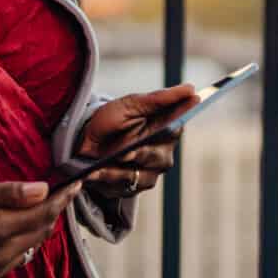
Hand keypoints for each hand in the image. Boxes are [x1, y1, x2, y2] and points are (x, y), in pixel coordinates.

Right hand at [0, 181, 81, 277]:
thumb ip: (8, 194)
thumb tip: (43, 189)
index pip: (42, 214)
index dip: (62, 199)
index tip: (75, 185)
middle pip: (41, 232)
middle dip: (52, 211)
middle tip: (59, 192)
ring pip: (30, 247)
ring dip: (37, 228)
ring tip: (35, 207)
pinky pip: (14, 259)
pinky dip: (19, 242)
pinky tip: (10, 228)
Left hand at [75, 83, 196, 199]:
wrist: (86, 139)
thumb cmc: (113, 119)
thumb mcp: (132, 104)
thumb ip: (160, 98)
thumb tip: (191, 89)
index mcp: (167, 130)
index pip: (175, 128)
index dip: (169, 129)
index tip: (164, 128)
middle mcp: (162, 154)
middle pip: (157, 158)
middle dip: (138, 154)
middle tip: (123, 154)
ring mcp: (149, 173)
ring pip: (138, 176)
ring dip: (116, 171)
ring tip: (97, 168)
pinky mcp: (133, 188)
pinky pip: (122, 187)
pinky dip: (105, 180)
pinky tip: (92, 174)